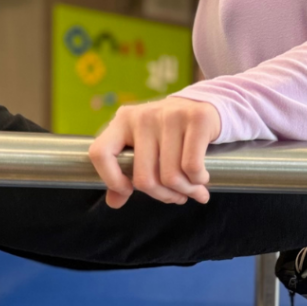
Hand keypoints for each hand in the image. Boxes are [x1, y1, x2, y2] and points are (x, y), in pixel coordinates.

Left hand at [89, 98, 221, 208]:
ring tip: (193, 190)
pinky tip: (201, 179)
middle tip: (177, 197)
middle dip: (163, 195)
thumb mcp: (144, 146)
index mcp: (123, 121)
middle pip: (144, 178)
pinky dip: (198, 180)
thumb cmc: (170, 133)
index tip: (128, 190)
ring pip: (171, 176)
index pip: (100, 153)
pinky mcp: (196, 118)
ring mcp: (169, 115)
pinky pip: (191, 166)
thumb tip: (114, 202)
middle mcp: (143, 116)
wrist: (206, 103)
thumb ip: (127, 172)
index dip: (110, 179)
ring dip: (185, 191)